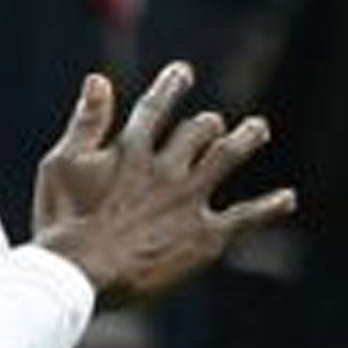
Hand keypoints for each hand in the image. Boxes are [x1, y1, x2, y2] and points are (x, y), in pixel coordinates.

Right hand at [32, 62, 295, 306]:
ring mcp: (190, 199)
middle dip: (206, 125)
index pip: (155, 108)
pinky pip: (247, 216)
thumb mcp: (60, 165)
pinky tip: (287, 199)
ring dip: (246, 140)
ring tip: (257, 130)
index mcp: (131, 150)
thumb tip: (98, 79)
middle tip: (212, 124)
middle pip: (198, 131)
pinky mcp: (206, 236)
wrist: (80, 274)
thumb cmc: (62, 223)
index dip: (170, 87)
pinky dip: (269, 206)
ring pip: (228, 156)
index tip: (182, 73)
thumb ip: (85, 122)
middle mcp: (167, 167)